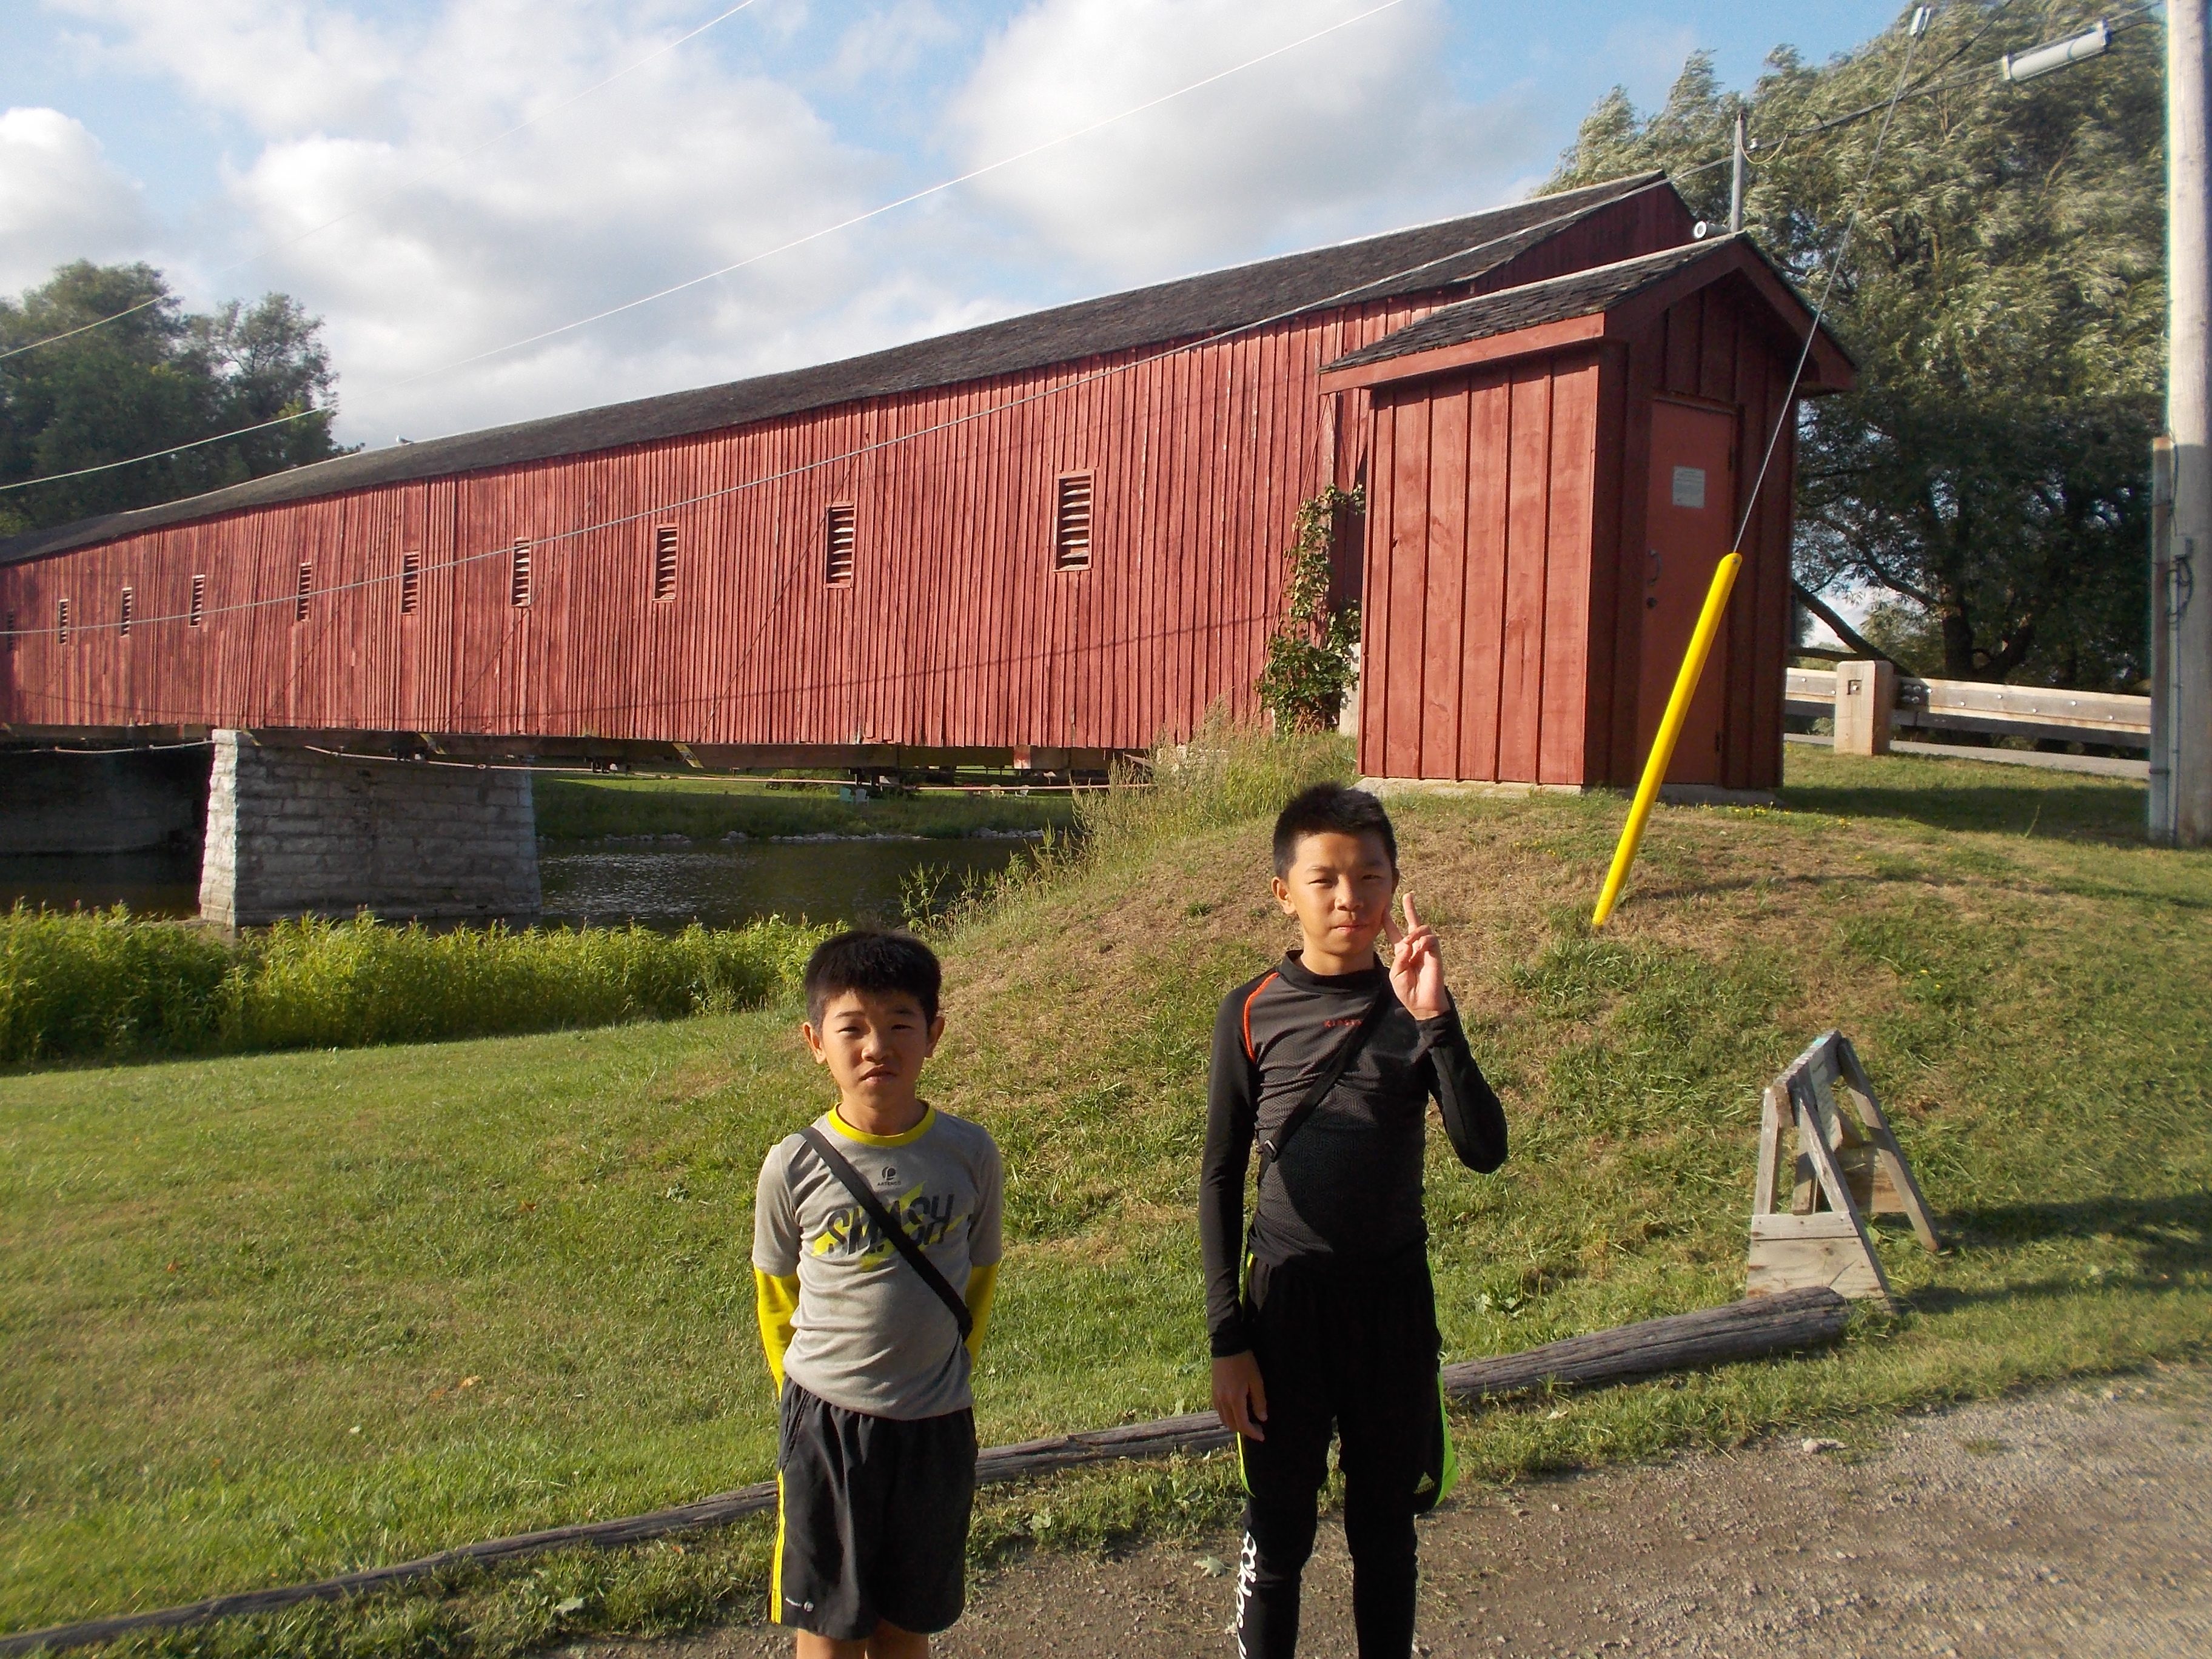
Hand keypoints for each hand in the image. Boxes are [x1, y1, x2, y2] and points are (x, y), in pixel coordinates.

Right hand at [1212, 1352, 1268, 1440]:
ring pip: (1224, 1420)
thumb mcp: (1256, 1380)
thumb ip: (1259, 1401)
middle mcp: (1223, 1401)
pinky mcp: (1213, 1391)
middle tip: (1257, 1427)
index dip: (1253, 1433)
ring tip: (1247, 1420)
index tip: (1262, 1436)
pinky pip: (1219, 1411)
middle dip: (1245, 1430)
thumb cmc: (1245, 1362)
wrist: (1227, 1346)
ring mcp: (1216, 1396)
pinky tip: (1236, 1411)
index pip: (1243, 1424)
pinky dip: (1228, 1416)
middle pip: (1232, 1425)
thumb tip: (1262, 1418)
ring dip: (1236, 1424)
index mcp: (1234, 1399)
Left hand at [1384, 894, 1451, 1020]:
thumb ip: (1399, 958)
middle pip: (1412, 923)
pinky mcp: (1435, 953)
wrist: (1422, 1003)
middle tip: (1408, 895)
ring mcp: (1425, 949)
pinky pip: (1431, 939)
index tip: (1384, 907)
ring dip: (1414, 932)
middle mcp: (1413, 947)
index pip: (1394, 932)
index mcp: (1401, 951)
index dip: (1388, 920)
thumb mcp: (1395, 974)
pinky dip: (1424, 941)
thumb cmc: (1407, 990)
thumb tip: (1407, 944)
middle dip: (1410, 908)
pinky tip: (1419, 949)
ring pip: (1422, 928)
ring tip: (1411, 943)